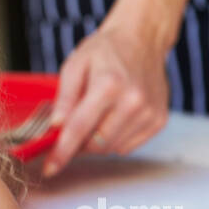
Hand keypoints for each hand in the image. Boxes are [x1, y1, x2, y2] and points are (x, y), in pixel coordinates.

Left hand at [41, 17, 169, 177]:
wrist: (142, 39)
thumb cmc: (105, 50)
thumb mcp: (75, 65)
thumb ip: (64, 96)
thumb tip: (56, 126)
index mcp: (109, 85)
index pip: (79, 128)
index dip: (62, 152)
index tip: (50, 169)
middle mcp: (133, 101)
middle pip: (96, 144)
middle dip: (79, 142)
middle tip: (73, 125)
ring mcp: (149, 113)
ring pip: (112, 148)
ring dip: (98, 140)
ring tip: (98, 113)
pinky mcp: (159, 120)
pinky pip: (128, 146)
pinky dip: (116, 138)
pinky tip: (114, 116)